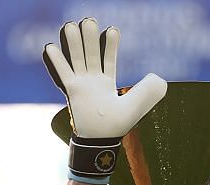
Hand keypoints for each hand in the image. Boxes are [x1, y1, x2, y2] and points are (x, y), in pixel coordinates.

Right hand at [43, 18, 166, 138]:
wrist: (101, 139)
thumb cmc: (119, 124)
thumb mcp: (137, 104)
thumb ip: (148, 89)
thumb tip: (159, 78)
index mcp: (108, 84)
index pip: (108, 60)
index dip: (110, 45)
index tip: (112, 29)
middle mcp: (93, 82)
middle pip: (90, 54)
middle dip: (90, 38)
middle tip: (89, 20)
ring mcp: (82, 85)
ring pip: (77, 59)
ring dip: (75, 43)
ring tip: (71, 24)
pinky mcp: (72, 91)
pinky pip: (63, 73)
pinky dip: (57, 60)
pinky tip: (50, 45)